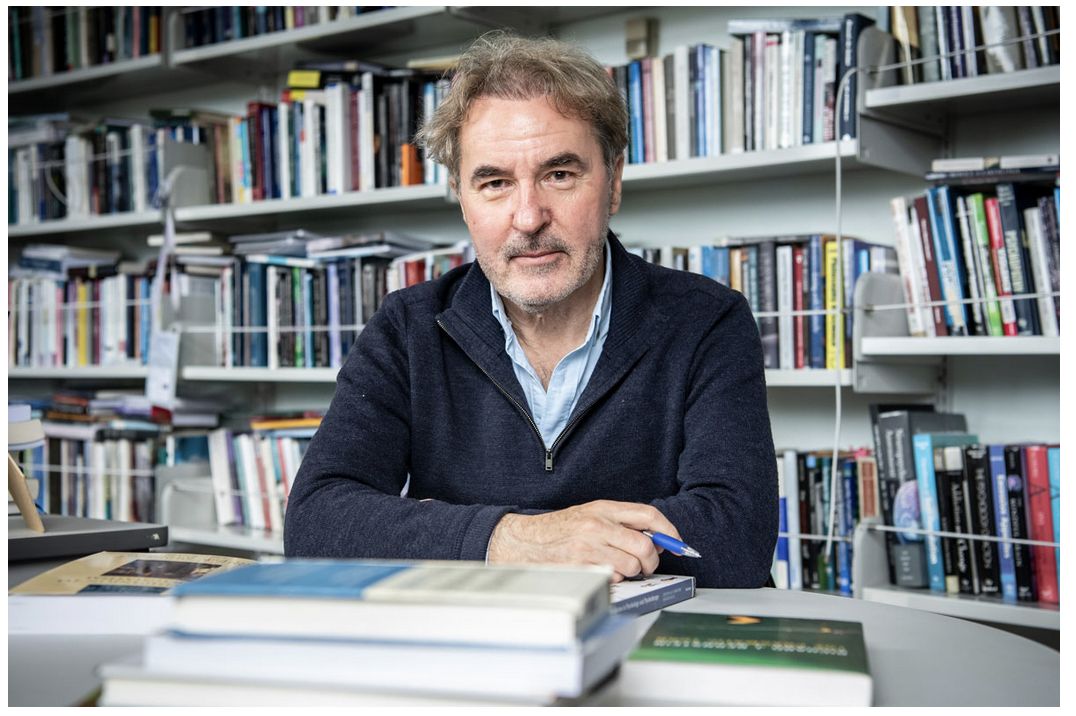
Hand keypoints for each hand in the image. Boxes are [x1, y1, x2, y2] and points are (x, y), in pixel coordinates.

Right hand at [487, 500, 682, 581]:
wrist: (524, 542)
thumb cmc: (559, 530)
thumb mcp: (590, 515)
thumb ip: (621, 522)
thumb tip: (655, 540)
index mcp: (603, 508)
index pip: (647, 514)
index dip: (668, 530)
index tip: (677, 543)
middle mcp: (597, 524)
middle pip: (644, 545)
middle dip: (652, 560)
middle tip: (647, 565)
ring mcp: (589, 546)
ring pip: (632, 566)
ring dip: (632, 572)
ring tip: (618, 567)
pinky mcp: (582, 566)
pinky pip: (614, 578)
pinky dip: (615, 579)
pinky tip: (602, 572)